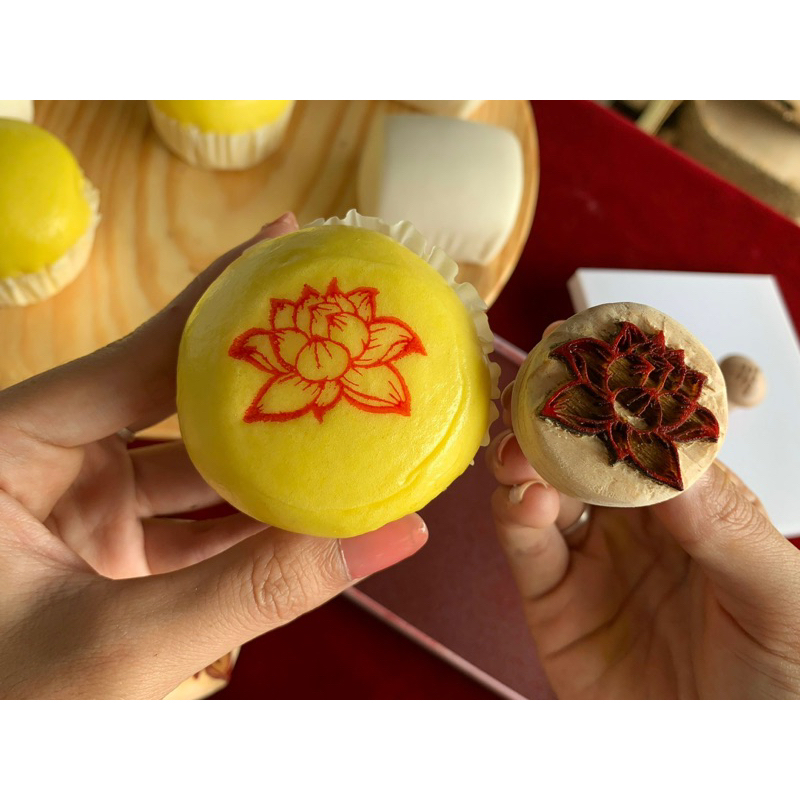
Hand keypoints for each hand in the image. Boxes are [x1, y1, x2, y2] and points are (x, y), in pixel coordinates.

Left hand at [0, 213, 427, 698]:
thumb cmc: (10, 710)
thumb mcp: (127, 647)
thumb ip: (257, 591)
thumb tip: (388, 536)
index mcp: (13, 447)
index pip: (140, 353)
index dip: (222, 300)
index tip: (289, 242)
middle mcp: (49, 464)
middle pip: (177, 400)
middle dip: (264, 377)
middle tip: (340, 336)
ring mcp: (83, 510)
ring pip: (198, 467)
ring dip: (272, 457)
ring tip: (351, 421)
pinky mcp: (112, 552)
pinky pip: (197, 521)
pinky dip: (255, 519)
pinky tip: (316, 505)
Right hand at [488, 321, 799, 698]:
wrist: (719, 761)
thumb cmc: (777, 684)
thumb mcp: (778, 600)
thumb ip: (730, 527)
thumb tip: (673, 458)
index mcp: (695, 501)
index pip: (657, 426)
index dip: (636, 384)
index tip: (619, 347)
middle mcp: (634, 517)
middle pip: (585, 442)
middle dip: (563, 407)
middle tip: (548, 381)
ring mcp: (588, 551)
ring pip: (541, 479)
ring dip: (526, 452)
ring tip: (528, 448)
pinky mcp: (548, 595)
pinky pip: (522, 540)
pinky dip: (514, 511)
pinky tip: (524, 497)